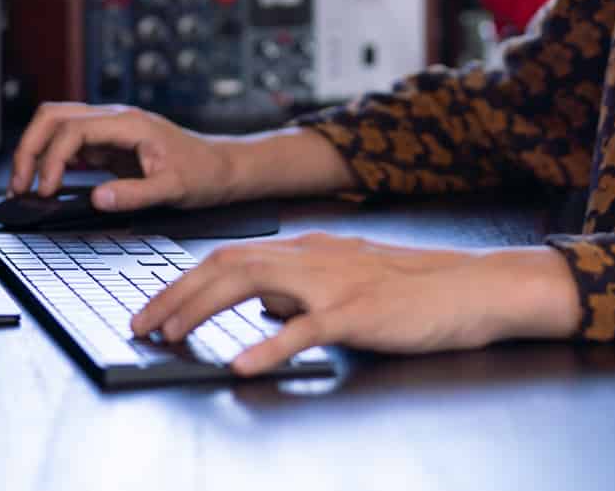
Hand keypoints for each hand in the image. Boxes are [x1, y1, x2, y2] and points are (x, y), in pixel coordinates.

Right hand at [7, 102, 235, 211]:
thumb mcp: (174, 189)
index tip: (47, 190)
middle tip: (19, 184)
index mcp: (129, 124)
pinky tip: (46, 183)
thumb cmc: (203, 172)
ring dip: (35, 151)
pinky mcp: (108, 143)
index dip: (52, 159)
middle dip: (29, 147)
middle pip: (54, 116)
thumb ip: (136, 194)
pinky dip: (50, 159)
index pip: (73, 129)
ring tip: (24, 185)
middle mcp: (115, 120)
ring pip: (56, 125)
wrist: (222, 166)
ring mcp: (109, 129)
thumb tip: (98, 199)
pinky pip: (69, 143)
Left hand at [128, 232, 582, 374]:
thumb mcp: (348, 279)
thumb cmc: (416, 289)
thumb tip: (261, 305)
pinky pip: (304, 328)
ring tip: (171, 337)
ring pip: (252, 284)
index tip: (152, 307)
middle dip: (176, 293)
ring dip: (202, 309)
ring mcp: (335, 282)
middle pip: (227, 263)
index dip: (184, 280)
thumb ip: (302, 288)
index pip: (231, 255)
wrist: (472, 287)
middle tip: (142, 325)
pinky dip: (268, 346)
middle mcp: (314, 256)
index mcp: (310, 250)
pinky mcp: (358, 312)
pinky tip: (243, 364)